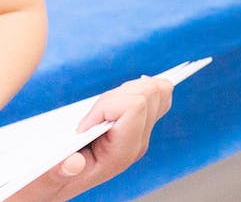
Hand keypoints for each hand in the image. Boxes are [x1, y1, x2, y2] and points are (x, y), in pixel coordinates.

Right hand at [10, 77, 172, 200]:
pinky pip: (157, 96)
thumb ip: (59, 171)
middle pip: (150, 94)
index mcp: (120, 154)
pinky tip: (121, 98)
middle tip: (91, 116)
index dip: (106, 105)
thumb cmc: (46, 183)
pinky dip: (138, 89)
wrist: (51, 188)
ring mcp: (141, 134)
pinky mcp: (139, 126)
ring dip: (126, 91)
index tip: (82, 126)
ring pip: (157, 91)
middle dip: (116, 95)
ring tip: (101, 110)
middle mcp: (137, 143)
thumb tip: (74, 164)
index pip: (135, 106)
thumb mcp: (46, 179)